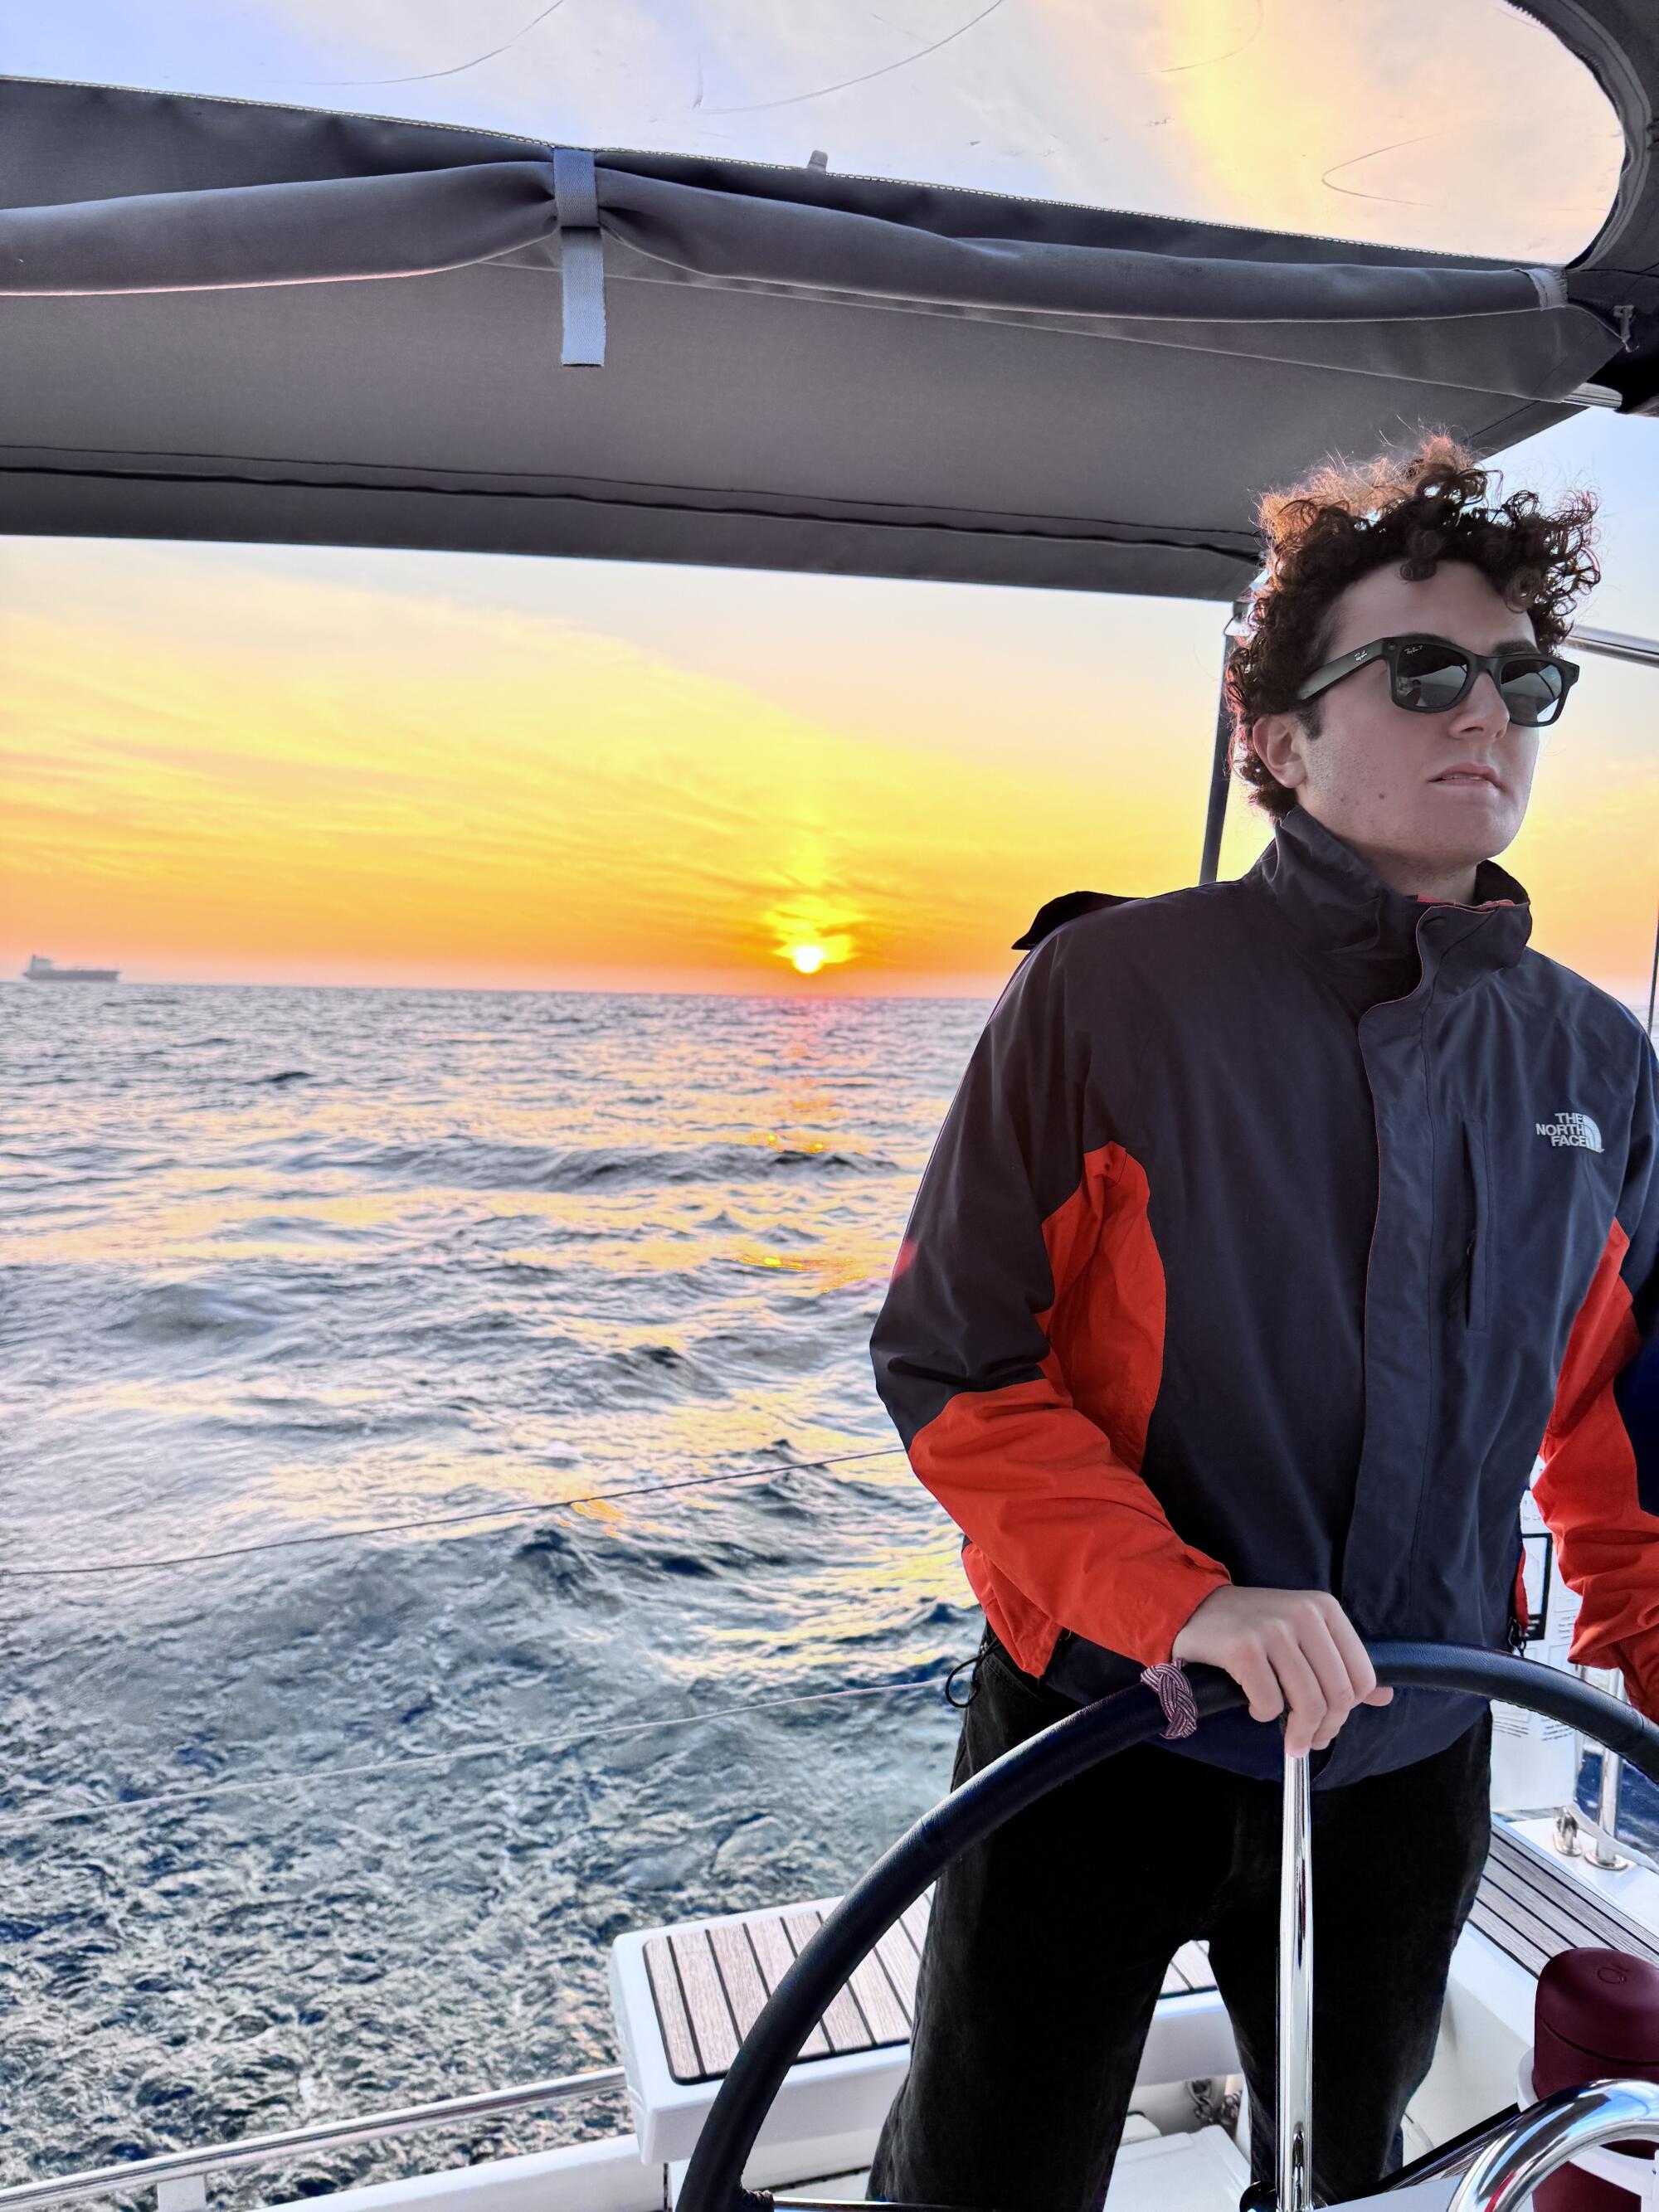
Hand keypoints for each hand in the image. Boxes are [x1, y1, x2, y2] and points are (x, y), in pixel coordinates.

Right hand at [1169, 1585, 1392, 1757]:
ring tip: (1289, 1739)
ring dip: (1298, 1733)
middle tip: (1308, 1741)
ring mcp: (1272, 1629)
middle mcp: (1303, 1614)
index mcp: (1325, 1609)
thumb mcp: (1304, 1635)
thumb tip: (1384, 1697)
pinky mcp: (1243, 1648)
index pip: (1362, 1676)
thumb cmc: (1253, 1627)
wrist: (1194, 1608)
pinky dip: (1264, 1715)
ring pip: (1308, 1703)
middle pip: (1338, 1695)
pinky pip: (1269, 1703)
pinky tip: (1254, 1706)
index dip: (1348, 1710)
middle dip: (1325, 1728)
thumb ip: (1342, 1663)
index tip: (1328, 1722)